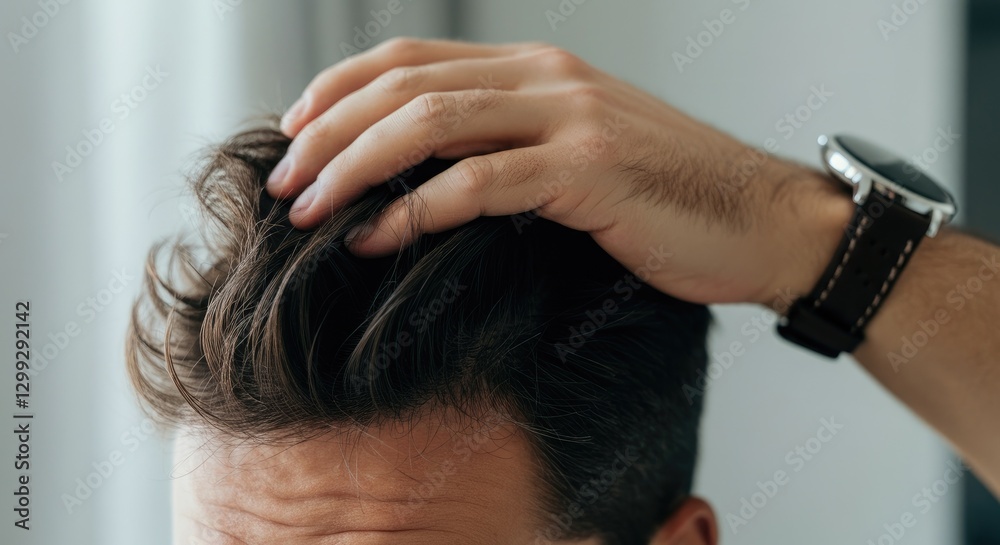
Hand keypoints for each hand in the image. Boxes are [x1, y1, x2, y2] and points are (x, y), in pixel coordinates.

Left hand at [268, 38, 852, 305]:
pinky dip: (418, 210)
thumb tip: (429, 174)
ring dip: (356, 166)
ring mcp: (569, 118)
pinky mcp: (588, 170)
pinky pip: (481, 182)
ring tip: (309, 209)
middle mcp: (547, 78)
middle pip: (406, 86)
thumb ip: (514, 142)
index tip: (295, 130)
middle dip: (329, 131)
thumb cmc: (671, 197)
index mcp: (538, 68)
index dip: (339, 87)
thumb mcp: (583, 150)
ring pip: (431, 123)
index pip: (412, 59)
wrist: (764, 222)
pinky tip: (377, 238)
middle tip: (284, 180)